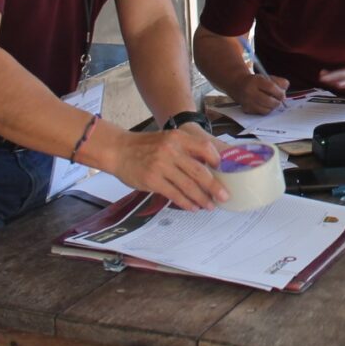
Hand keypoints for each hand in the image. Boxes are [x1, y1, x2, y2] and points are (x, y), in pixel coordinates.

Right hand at [109, 126, 227, 210]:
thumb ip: (186, 149)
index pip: (204, 147)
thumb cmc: (147, 146)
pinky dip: (185, 202)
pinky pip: (173, 194)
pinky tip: (193, 207)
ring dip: (201, 198)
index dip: (217, 160)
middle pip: (199, 171)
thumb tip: (211, 166)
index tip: (225, 172)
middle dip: (214, 186)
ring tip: (210, 206)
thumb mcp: (168, 139)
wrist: (119, 150)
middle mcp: (171, 151)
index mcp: (178, 138)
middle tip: (225, 196)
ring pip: (188, 186)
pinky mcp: (152, 180)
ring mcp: (161, 166)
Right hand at [233, 71, 289, 113]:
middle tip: (279, 100)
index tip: (282, 95)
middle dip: (277, 102)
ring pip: (266, 109)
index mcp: (256, 81)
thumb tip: (284, 91)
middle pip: (269, 101)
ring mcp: (247, 102)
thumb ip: (279, 82)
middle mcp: (250, 91)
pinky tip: (265, 105)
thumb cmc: (256, 81)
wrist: (238, 85)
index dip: (279, 92)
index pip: (271, 87)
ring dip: (272, 107)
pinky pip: (261, 113)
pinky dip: (266, 110)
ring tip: (272, 102)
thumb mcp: (267, 77)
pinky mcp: (247, 109)